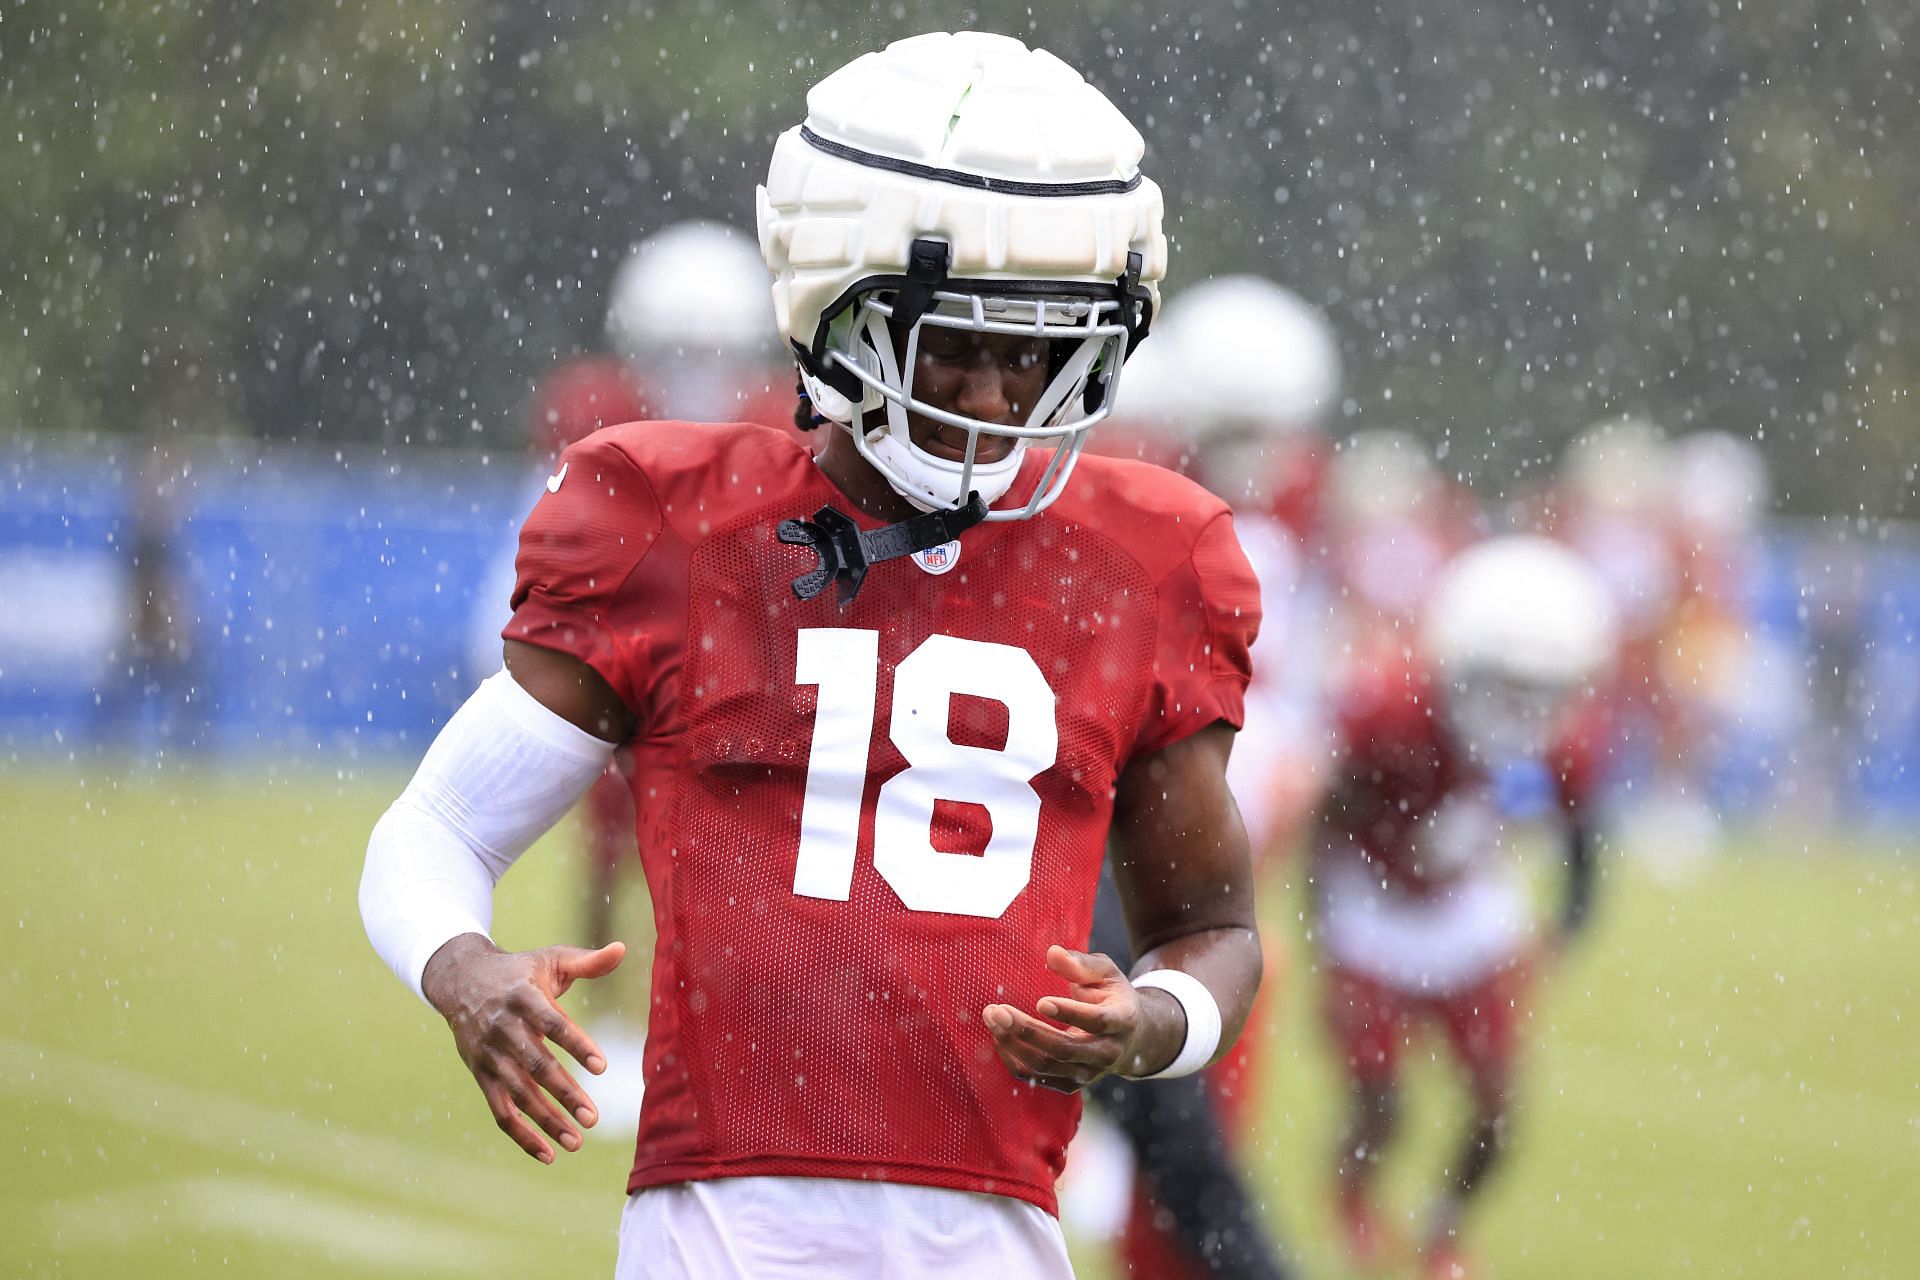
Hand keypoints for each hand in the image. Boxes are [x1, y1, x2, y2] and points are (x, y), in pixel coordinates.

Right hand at [421, 934, 625, 1163]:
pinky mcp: (481, 1075)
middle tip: (594, 1117)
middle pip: (536, 1066)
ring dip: (546, 1121)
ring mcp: (489, 1055)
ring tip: (577, 1142)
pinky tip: (548, 1155)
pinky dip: (521, 1136)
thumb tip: (621, 949)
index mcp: (524, 997)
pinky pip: (500, 1111)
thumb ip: (586, 962)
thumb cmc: (518, 971)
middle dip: (564, 1093)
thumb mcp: (549, 960)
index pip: (553, 1024)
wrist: (460, 980)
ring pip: (518, 1094)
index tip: (603, 1067)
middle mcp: (503, 1028)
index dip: (577, 1045)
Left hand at [982, 945, 1179, 1092]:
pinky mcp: (1070, 1085)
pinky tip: (999, 1035)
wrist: (1131, 1038)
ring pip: (1046, 1066)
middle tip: (997, 1010)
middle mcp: (1107, 1054)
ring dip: (1013, 1043)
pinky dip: (1013, 1058)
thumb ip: (1081, 964)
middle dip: (1027, 1031)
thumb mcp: (1106, 973)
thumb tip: (1052, 953)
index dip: (1069, 1013)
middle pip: (1064, 1050)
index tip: (1040, 1002)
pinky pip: (1035, 1078)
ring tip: (992, 1016)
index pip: (1097, 1022)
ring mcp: (1088, 1074)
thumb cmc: (1112, 997)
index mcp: (1122, 1021)